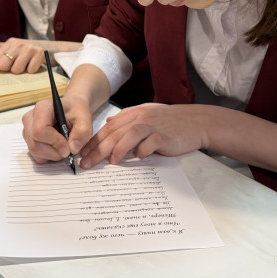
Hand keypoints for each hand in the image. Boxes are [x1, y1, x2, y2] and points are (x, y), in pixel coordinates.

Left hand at [0, 38, 46, 76]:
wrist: (53, 47)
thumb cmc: (30, 49)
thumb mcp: (15, 46)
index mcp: (10, 42)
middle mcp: (18, 44)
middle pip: (3, 65)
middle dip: (8, 69)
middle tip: (16, 65)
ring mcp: (29, 49)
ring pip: (16, 70)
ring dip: (22, 71)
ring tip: (27, 64)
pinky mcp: (39, 54)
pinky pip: (29, 71)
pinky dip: (32, 70)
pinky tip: (35, 65)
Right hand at [21, 96, 93, 163]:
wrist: (72, 110)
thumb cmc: (76, 111)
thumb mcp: (85, 118)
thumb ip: (82, 132)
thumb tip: (73, 148)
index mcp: (42, 108)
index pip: (40, 130)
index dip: (54, 142)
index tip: (68, 148)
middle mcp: (30, 118)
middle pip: (35, 144)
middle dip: (54, 152)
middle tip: (69, 150)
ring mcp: (27, 130)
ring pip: (35, 151)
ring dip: (52, 155)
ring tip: (64, 146)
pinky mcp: (29, 140)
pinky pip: (36, 155)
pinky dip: (49, 156)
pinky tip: (57, 147)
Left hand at [78, 104, 207, 168]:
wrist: (194, 122)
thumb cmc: (169, 121)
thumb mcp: (146, 113)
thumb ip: (127, 118)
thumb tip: (108, 123)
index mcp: (133, 114)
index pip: (107, 128)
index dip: (93, 141)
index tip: (82, 154)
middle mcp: (140, 118)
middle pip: (113, 134)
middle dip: (97, 150)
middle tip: (86, 164)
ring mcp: (151, 126)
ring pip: (128, 136)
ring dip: (117, 150)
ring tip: (110, 161)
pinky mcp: (162, 136)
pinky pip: (148, 144)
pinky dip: (141, 152)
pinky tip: (137, 158)